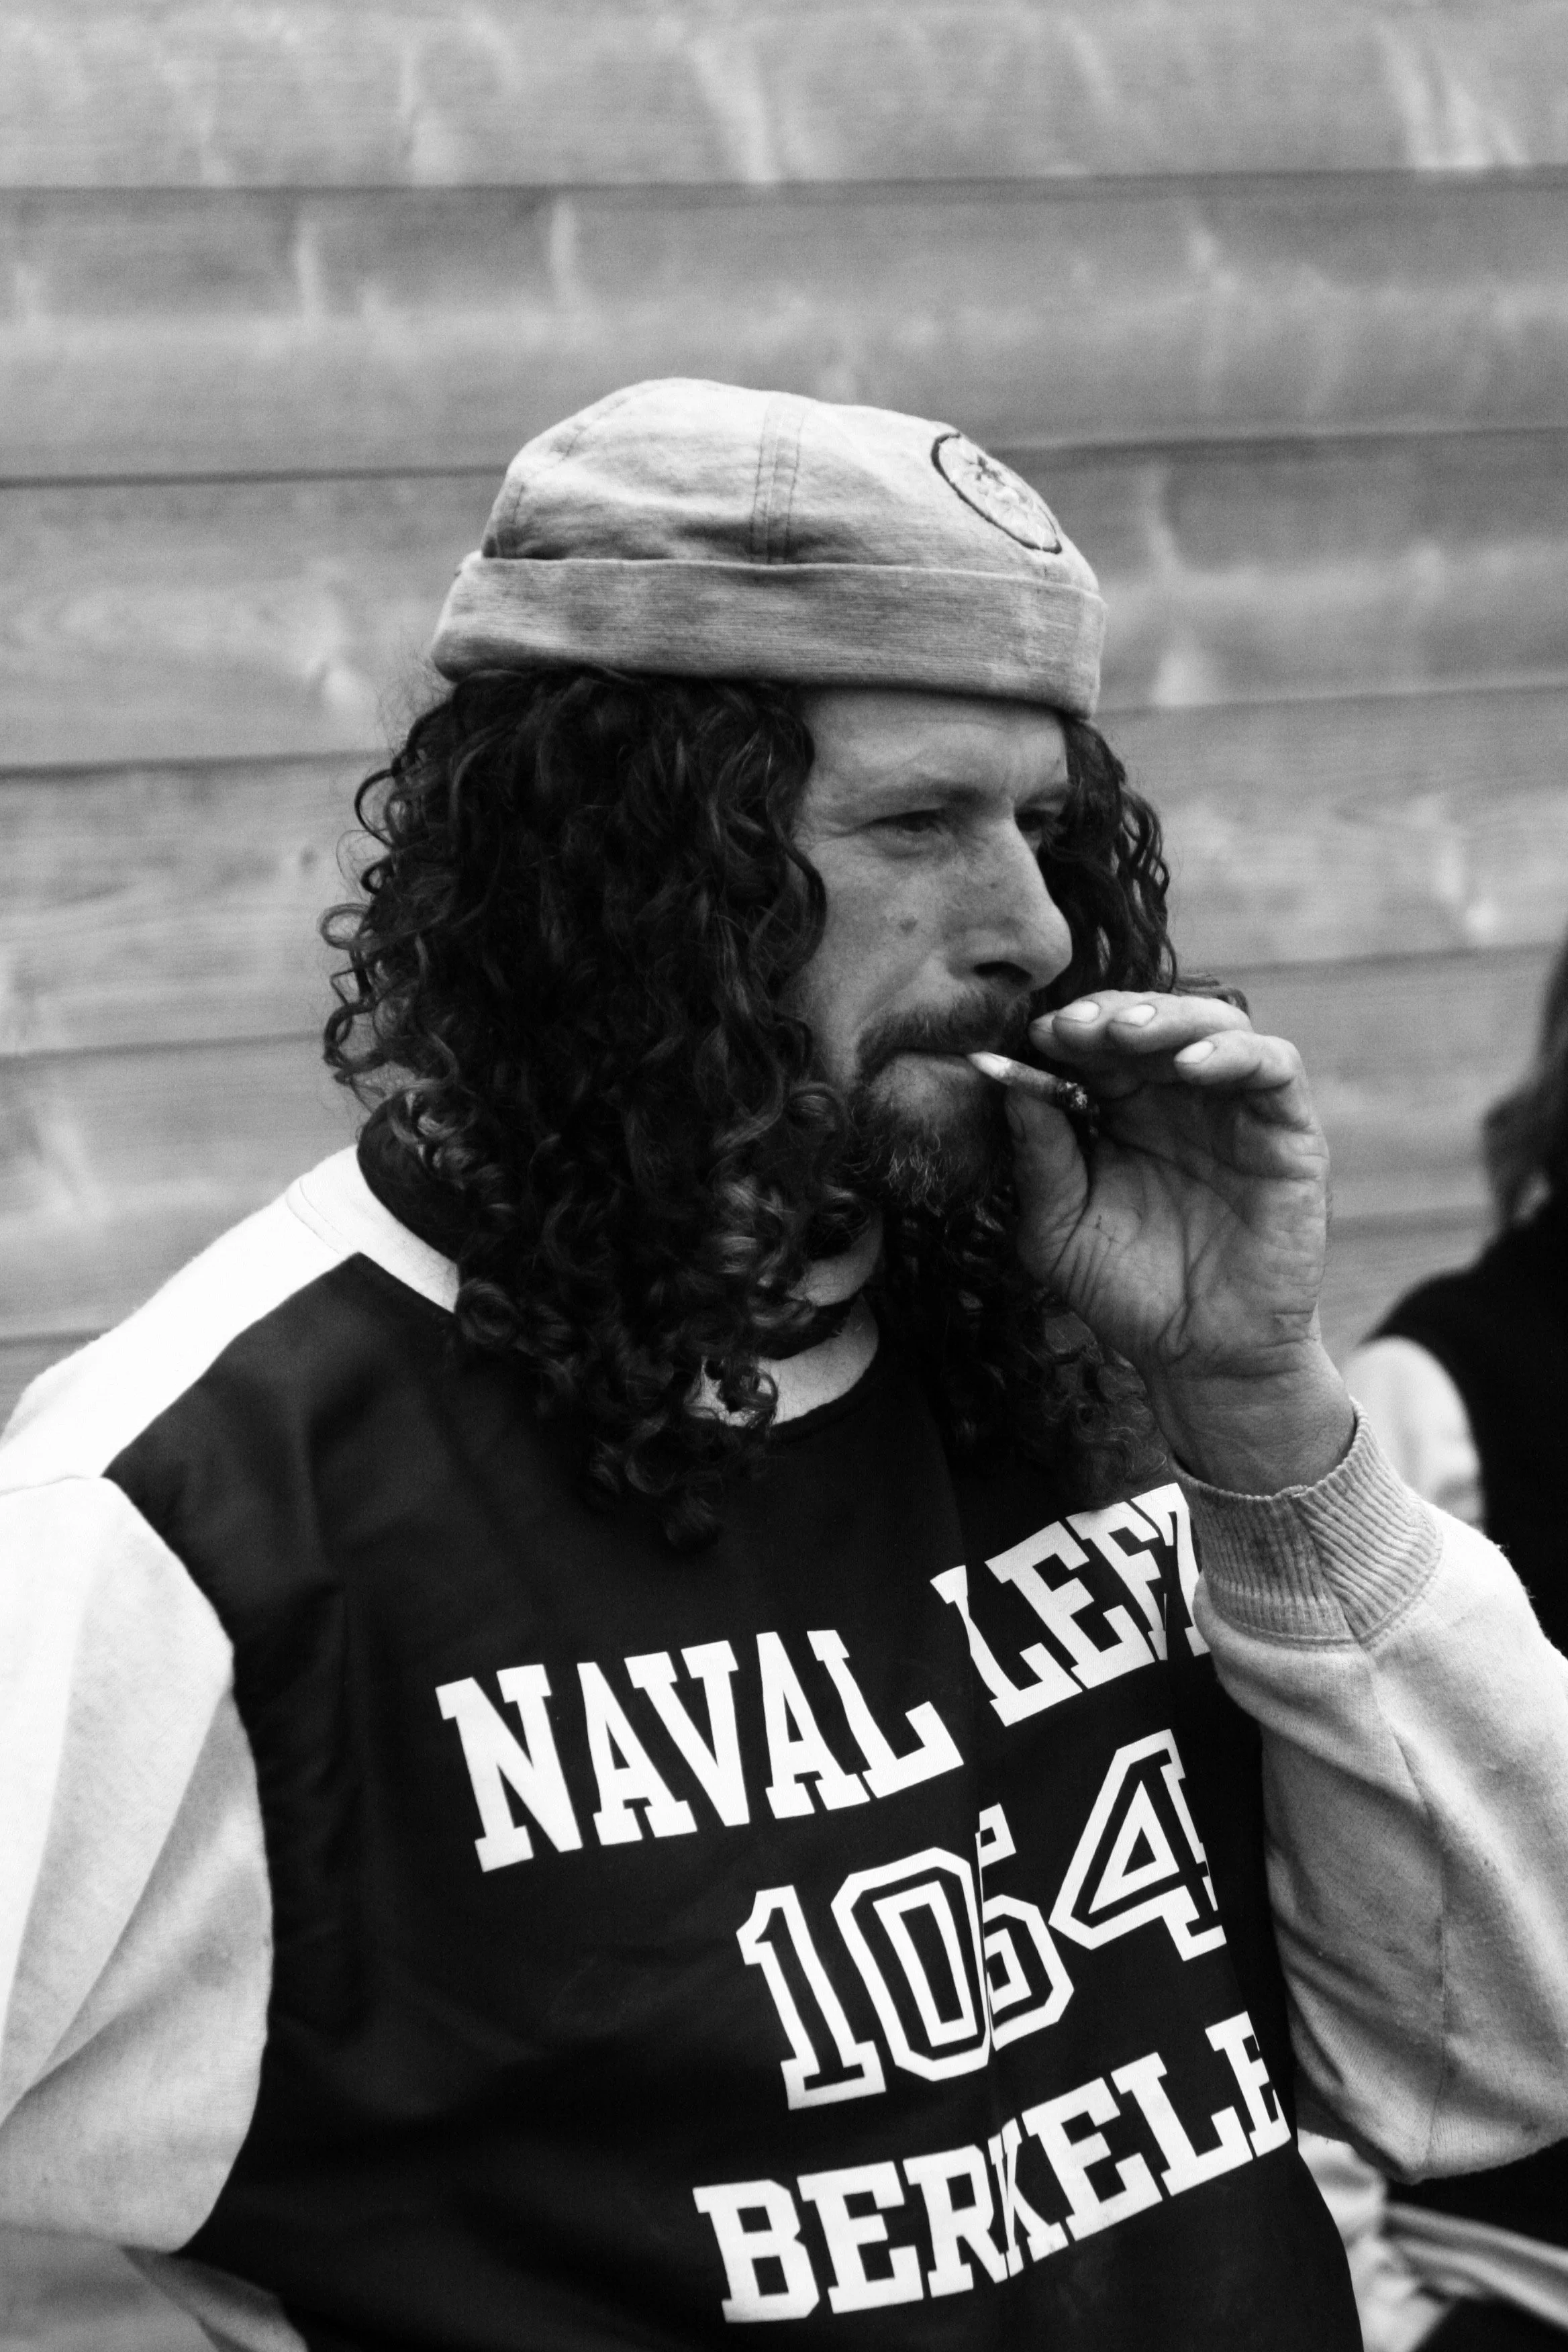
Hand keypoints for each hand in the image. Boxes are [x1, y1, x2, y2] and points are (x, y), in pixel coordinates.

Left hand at [1002, 990, 1354, 1491]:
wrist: (1201, 1356)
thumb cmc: (1125, 1292)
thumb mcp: (1057, 1229)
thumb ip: (1037, 1158)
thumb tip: (1009, 1083)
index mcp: (1119, 1111)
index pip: (1095, 1044)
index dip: (1066, 1031)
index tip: (1032, 1038)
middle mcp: (1177, 1097)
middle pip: (1150, 1018)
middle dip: (1109, 1013)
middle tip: (1072, 1027)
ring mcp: (1234, 1109)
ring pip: (1214, 1023)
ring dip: (1168, 1017)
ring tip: (1126, 1032)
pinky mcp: (1288, 1131)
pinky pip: (1274, 1067)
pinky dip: (1235, 1053)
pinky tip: (1192, 1067)